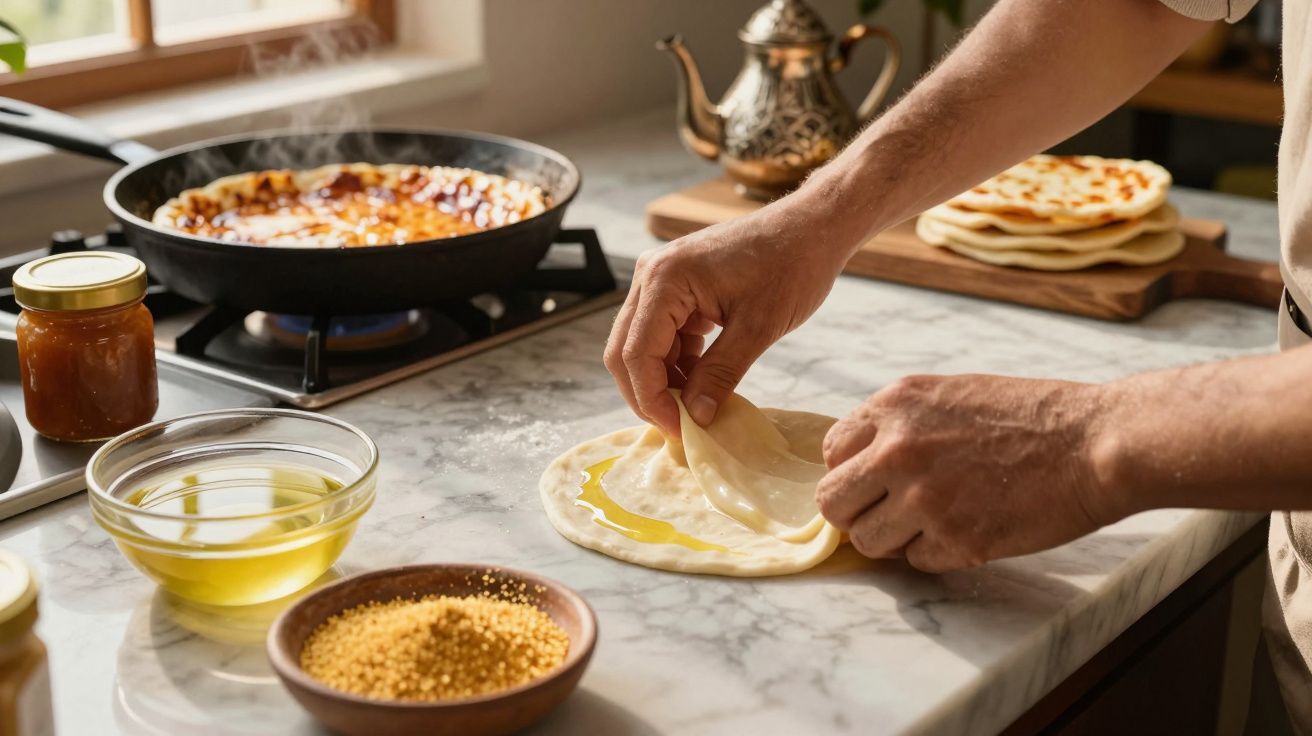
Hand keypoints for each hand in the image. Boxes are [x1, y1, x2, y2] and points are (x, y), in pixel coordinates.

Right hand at [605, 203, 850, 434]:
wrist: (812, 227)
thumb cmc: (792, 265)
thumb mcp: (758, 328)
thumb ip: (720, 374)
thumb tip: (696, 416)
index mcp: (665, 279)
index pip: (635, 353)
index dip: (652, 399)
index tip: (680, 430)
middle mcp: (651, 275)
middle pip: (626, 350)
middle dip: (649, 394)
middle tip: (681, 427)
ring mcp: (661, 279)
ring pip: (641, 345)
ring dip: (664, 380)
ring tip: (698, 407)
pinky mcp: (677, 287)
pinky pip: (662, 334)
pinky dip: (678, 362)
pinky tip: (704, 380)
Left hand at [816, 374, 1122, 571]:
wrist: (1095, 442)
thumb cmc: (1032, 416)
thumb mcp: (951, 395)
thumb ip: (899, 423)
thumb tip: (860, 462)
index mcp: (895, 405)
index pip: (832, 452)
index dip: (852, 472)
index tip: (874, 481)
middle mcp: (897, 450)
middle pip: (833, 503)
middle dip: (857, 512)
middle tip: (887, 514)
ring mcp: (924, 498)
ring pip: (867, 541)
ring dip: (893, 539)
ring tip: (932, 524)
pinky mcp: (955, 539)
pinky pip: (915, 561)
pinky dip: (936, 553)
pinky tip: (969, 528)